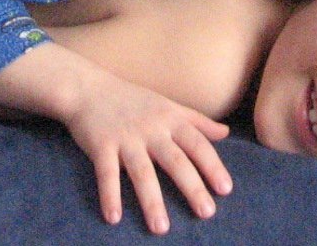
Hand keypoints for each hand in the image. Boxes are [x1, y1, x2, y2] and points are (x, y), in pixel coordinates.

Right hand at [0, 41, 232, 234]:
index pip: (197, 143)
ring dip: (152, 200)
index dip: (212, 165)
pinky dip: (110, 195)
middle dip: (192, 186)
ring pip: (142, 171)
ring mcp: (126, 137)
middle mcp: (152, 128)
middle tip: (207, 213)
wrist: (90, 88)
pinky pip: (107, 173)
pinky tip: (114, 218)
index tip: (226, 189)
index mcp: (170, 119)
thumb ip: (197, 121)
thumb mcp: (169, 106)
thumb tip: (226, 132)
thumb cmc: (134, 100)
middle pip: (175, 160)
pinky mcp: (101, 145)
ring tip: (162, 228)